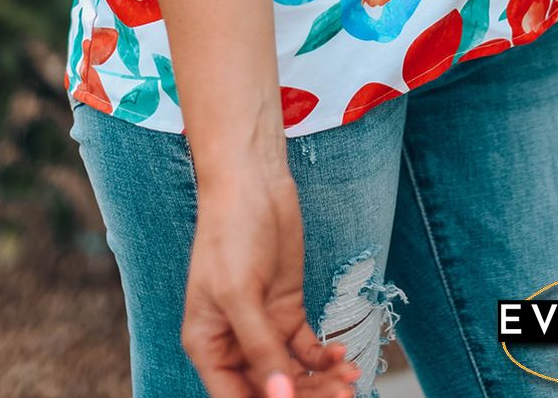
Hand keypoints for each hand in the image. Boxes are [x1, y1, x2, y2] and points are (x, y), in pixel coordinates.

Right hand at [183, 164, 361, 397]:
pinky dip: (325, 358)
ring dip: (321, 381)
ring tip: (350, 377)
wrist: (253, 182)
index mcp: (208, 344)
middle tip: (341, 396)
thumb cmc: (231, 231)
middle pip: (270, 390)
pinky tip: (342, 355)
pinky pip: (306, 349)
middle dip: (304, 396)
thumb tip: (280, 397)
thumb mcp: (240, 293)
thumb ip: (260, 349)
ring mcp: (262, 327)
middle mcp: (233, 342)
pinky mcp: (286, 310)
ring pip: (292, 374)